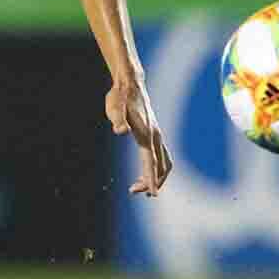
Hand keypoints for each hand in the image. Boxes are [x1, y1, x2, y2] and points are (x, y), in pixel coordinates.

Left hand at [107, 78, 171, 195]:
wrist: (130, 84)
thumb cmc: (119, 97)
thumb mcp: (114, 107)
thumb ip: (117, 119)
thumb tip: (120, 130)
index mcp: (146, 134)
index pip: (151, 162)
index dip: (151, 179)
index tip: (152, 194)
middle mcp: (155, 136)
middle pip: (160, 166)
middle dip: (152, 182)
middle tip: (133, 191)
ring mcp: (157, 135)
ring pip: (164, 162)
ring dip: (156, 177)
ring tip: (139, 187)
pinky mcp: (154, 133)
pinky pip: (161, 156)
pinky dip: (157, 168)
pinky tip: (144, 172)